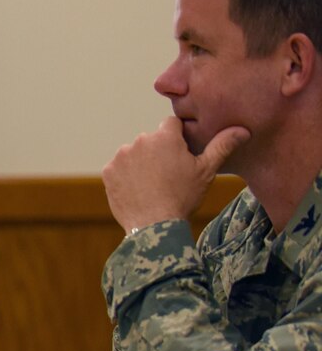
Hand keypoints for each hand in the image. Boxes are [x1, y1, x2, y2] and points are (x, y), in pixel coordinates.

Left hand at [102, 116, 247, 233]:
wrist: (154, 225)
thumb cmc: (183, 197)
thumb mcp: (207, 170)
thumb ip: (222, 146)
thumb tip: (243, 130)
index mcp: (165, 137)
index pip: (172, 124)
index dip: (179, 137)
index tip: (182, 153)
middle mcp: (140, 141)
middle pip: (152, 140)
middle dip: (159, 151)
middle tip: (169, 174)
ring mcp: (121, 156)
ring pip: (134, 154)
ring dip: (142, 163)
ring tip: (153, 185)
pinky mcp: (108, 171)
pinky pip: (119, 169)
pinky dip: (127, 177)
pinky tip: (139, 190)